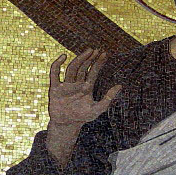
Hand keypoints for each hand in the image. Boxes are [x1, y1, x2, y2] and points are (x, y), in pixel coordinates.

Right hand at [46, 49, 120, 165]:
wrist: (66, 124)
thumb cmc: (82, 117)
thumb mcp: (98, 109)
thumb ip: (108, 98)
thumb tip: (120, 85)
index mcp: (86, 87)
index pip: (93, 72)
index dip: (98, 63)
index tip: (104, 54)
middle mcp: (76, 83)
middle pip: (83, 67)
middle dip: (90, 59)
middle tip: (96, 49)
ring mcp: (66, 85)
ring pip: (72, 68)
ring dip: (79, 59)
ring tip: (87, 51)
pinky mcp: (54, 87)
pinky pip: (54, 73)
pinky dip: (57, 64)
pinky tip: (63, 56)